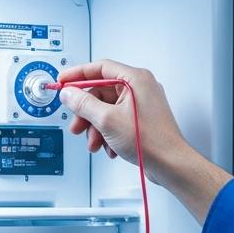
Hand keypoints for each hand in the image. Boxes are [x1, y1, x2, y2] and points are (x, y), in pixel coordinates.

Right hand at [57, 59, 191, 179]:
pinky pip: (116, 120)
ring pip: (107, 110)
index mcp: (135, 79)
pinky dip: (108, 133)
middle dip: (86, 112)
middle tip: (77, 125)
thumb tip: (69, 94)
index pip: (100, 68)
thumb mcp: (107, 120)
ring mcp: (141, 105)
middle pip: (101, 92)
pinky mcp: (141, 120)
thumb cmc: (151, 141)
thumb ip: (83, 104)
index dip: (78, 75)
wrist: (170, 164)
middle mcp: (140, 88)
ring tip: (94, 142)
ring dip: (96, 127)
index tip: (63, 82)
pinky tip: (109, 147)